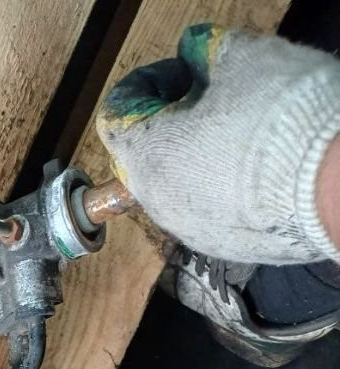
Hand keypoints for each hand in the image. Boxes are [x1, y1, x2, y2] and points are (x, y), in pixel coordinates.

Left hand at [96, 24, 339, 264]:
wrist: (332, 187)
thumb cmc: (279, 115)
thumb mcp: (242, 59)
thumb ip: (206, 53)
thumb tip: (193, 53)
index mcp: (147, 156)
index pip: (117, 118)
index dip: (145, 86)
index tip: (179, 72)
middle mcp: (159, 205)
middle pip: (147, 156)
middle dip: (172, 122)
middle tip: (212, 96)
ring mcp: (192, 233)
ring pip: (180, 187)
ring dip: (197, 157)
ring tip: (241, 131)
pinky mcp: (226, 249)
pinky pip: (212, 210)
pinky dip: (223, 187)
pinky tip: (258, 168)